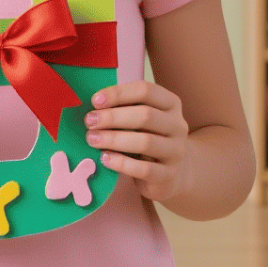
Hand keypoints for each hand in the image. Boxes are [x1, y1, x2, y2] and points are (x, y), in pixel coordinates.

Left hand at [84, 80, 191, 201]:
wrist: (171, 173)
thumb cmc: (147, 138)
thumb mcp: (141, 119)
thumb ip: (123, 108)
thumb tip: (94, 104)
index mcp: (170, 104)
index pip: (146, 91)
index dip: (119, 93)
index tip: (95, 100)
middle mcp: (178, 125)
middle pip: (145, 115)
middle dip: (113, 117)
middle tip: (89, 121)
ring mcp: (176, 151)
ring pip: (145, 142)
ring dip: (114, 139)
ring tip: (92, 139)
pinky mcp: (168, 175)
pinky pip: (144, 169)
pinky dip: (121, 163)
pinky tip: (105, 158)